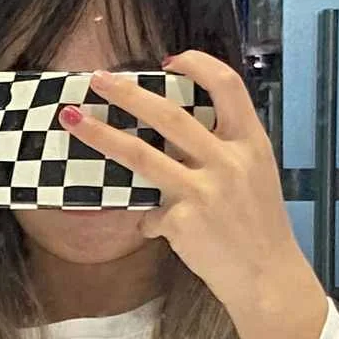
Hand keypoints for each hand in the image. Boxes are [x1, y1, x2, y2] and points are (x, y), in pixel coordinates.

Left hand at [59, 51, 316, 312]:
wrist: (267, 278)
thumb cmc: (256, 224)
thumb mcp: (253, 176)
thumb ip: (218, 151)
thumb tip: (165, 134)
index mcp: (251, 143)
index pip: (229, 86)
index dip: (198, 66)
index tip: (169, 60)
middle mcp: (229, 161)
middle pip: (169, 116)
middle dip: (128, 93)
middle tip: (97, 78)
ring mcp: (204, 191)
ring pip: (140, 155)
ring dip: (100, 135)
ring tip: (71, 119)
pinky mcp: (183, 221)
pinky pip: (149, 214)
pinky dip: (151, 221)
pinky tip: (161, 230)